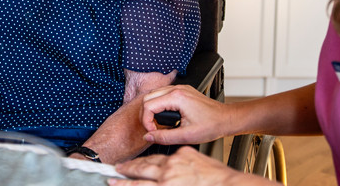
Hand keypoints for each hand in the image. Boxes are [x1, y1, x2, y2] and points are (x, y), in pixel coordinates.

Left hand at [109, 147, 248, 185]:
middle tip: (115, 169)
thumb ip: (183, 156)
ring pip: (140, 183)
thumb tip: (177, 156)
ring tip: (113, 183)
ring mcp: (166, 183)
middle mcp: (168, 171)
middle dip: (127, 169)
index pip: (153, 159)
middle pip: (142, 168)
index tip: (131, 164)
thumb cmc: (216, 176)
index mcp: (176, 159)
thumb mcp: (197, 158)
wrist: (226, 185)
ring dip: (124, 183)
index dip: (140, 162)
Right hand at [140, 85, 229, 145]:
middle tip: (152, 129)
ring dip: (151, 109)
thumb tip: (148, 137)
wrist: (226, 118)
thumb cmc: (211, 125)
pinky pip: (162, 94)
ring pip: (153, 94)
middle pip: (148, 97)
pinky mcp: (182, 91)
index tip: (152, 132)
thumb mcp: (186, 136)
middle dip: (146, 115)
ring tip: (158, 124)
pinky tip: (165, 117)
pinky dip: (159, 105)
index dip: (146, 121)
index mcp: (176, 97)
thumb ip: (164, 137)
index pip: (148, 105)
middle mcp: (176, 89)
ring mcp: (179, 88)